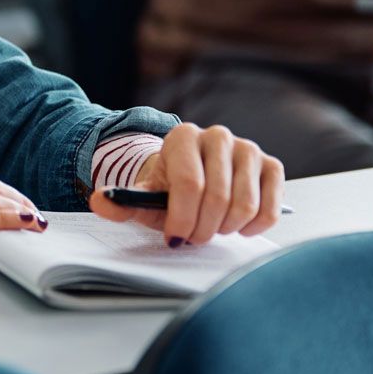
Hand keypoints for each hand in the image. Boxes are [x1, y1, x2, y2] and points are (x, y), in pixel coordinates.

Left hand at [91, 122, 283, 243]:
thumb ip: (121, 201)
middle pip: (217, 197)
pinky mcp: (271, 166)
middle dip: (203, 228)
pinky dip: (253, 227)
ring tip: (211, 228)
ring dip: (226, 229)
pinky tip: (237, 227)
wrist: (193, 180)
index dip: (182, 217)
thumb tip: (100, 202)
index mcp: (182, 137)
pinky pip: (269, 208)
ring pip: (245, 205)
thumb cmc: (169, 189)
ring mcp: (248, 149)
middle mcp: (218, 136)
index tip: (175, 237)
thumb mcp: (143, 195)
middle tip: (193, 236)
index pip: (189, 184)